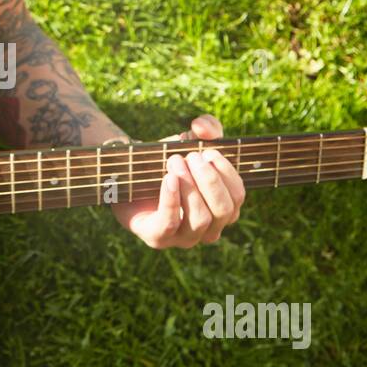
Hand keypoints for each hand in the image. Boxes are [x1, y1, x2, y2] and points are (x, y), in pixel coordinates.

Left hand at [112, 114, 244, 248]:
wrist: (129, 174)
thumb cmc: (168, 162)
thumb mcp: (190, 140)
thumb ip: (206, 127)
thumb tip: (204, 128)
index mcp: (222, 209)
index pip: (237, 197)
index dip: (227, 173)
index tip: (208, 152)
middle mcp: (208, 228)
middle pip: (223, 211)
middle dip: (209, 180)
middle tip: (190, 157)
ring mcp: (183, 238)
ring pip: (200, 220)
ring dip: (189, 186)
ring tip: (174, 161)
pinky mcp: (157, 238)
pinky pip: (169, 224)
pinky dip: (170, 199)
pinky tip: (168, 178)